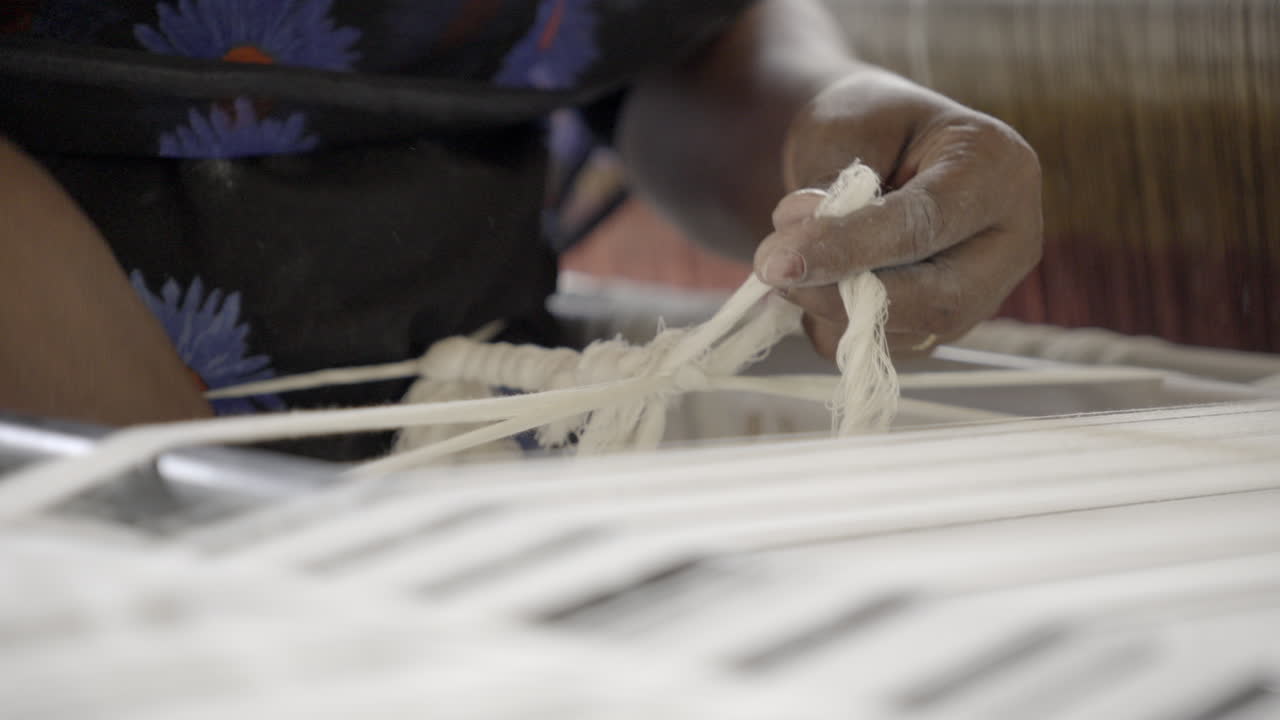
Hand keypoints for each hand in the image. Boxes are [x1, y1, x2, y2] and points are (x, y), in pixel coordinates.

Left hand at [753, 68, 1042, 358]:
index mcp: (999, 168)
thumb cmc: (867, 126)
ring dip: (831, 309)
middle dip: (844, 295)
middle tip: (771, 269)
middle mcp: (1010, 238)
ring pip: (908, 333)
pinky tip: (816, 280)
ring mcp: (987, 291)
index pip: (926, 222)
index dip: (849, 246)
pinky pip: (887, 348)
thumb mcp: (843, 131)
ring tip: (789, 258)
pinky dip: (835, 324)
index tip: (778, 260)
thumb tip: (798, 250)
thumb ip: (828, 189)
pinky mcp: (950, 325)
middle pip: (938, 298)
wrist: (880, 148)